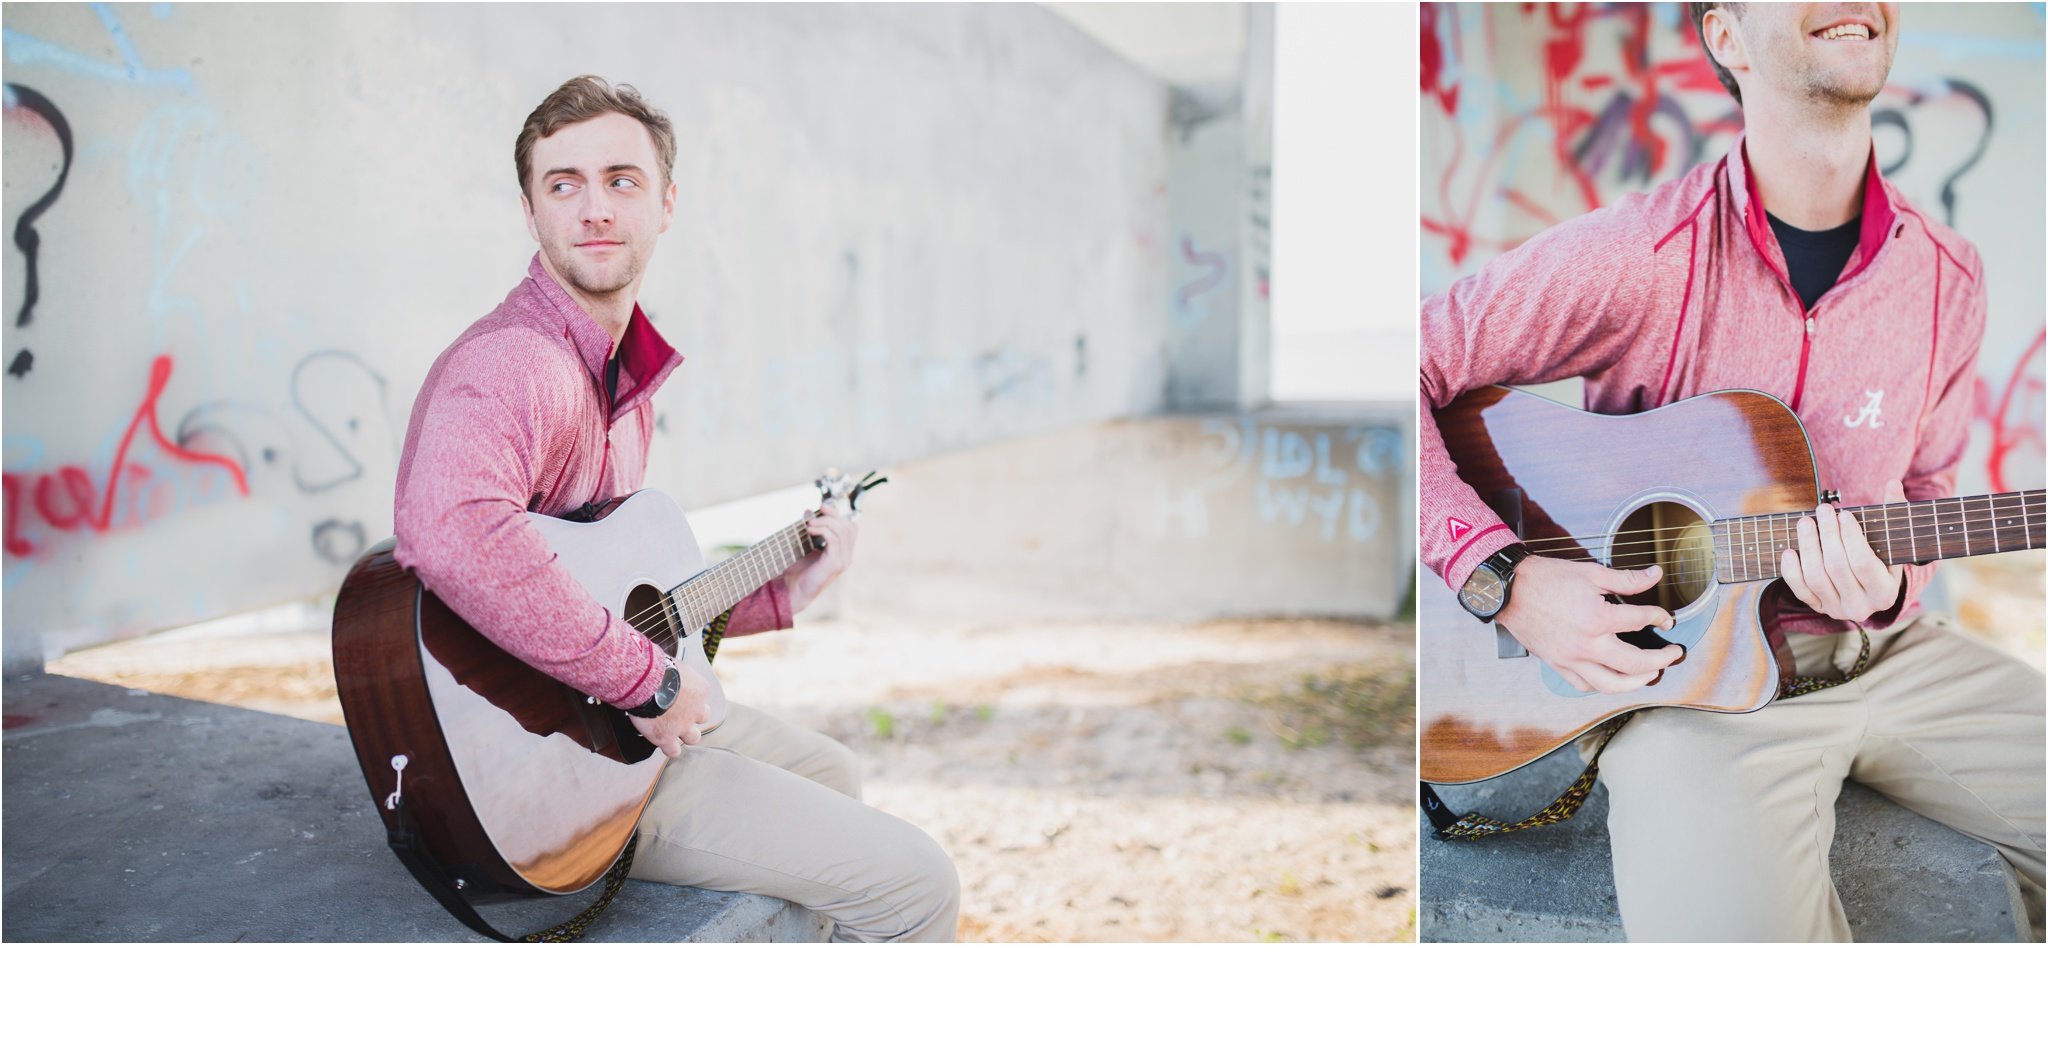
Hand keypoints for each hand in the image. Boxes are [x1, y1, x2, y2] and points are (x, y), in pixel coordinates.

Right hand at [626, 665, 712, 757]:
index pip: (700, 698)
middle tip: (678, 714)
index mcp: (701, 690)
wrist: (644, 681)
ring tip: (671, 730)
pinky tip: (662, 743)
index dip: (689, 699)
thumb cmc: (656, 667)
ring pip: (693, 738)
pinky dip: (669, 748)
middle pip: (702, 718)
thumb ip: (678, 674)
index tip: (678, 697)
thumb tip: (669, 669)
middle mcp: (696, 709)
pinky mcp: (667, 737)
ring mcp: (683, 725)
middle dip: (692, 717)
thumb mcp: (675, 665)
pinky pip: (673, 751)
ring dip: (684, 735)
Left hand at [783, 501, 856, 614]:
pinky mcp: (836, 564)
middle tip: (814, 515)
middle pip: (849, 526)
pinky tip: (810, 529)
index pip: (849, 526)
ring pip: (843, 531)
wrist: (793, 590)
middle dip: (833, 516)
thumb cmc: (798, 570)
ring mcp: (843, 560)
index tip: (821, 506)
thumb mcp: (805, 544)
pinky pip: (835, 540)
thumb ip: (810, 528)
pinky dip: (823, 530)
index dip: (837, 514)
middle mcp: (846, 556)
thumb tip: (808, 511)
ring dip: (826, 522)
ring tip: (810, 523)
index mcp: (842, 551)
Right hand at [1494, 555, 1685, 694]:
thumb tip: (1655, 575)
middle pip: (1636, 665)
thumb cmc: (1547, 579)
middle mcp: (1586, 645)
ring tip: (1650, 674)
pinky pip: (1585, 685)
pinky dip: (1603, 685)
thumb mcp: (1591, 572)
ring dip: (1637, 683)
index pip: (1641, 621)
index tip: (1665, 618)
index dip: (1659, 617)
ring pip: (1612, 685)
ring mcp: (1571, 659)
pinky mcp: (1558, 665)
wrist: (1509, 590)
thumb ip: (1627, 579)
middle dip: (1661, 660)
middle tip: (1672, 654)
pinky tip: (1613, 677)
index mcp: (1597, 619)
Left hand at [1780, 479, 1906, 621]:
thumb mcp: (1892, 540)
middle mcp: (1861, 606)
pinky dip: (1791, 571)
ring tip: (1805, 523)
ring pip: (1816, 578)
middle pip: (1837, 568)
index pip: (1863, 563)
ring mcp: (1837, 609)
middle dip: (1827, 535)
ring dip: (1808, 547)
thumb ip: (1894, 512)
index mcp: (1885, 592)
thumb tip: (1893, 484)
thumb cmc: (1882, 558)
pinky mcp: (1819, 608)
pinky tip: (1790, 551)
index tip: (1844, 514)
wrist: (1870, 589)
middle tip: (1822, 510)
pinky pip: (1800, 591)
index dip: (1851, 537)